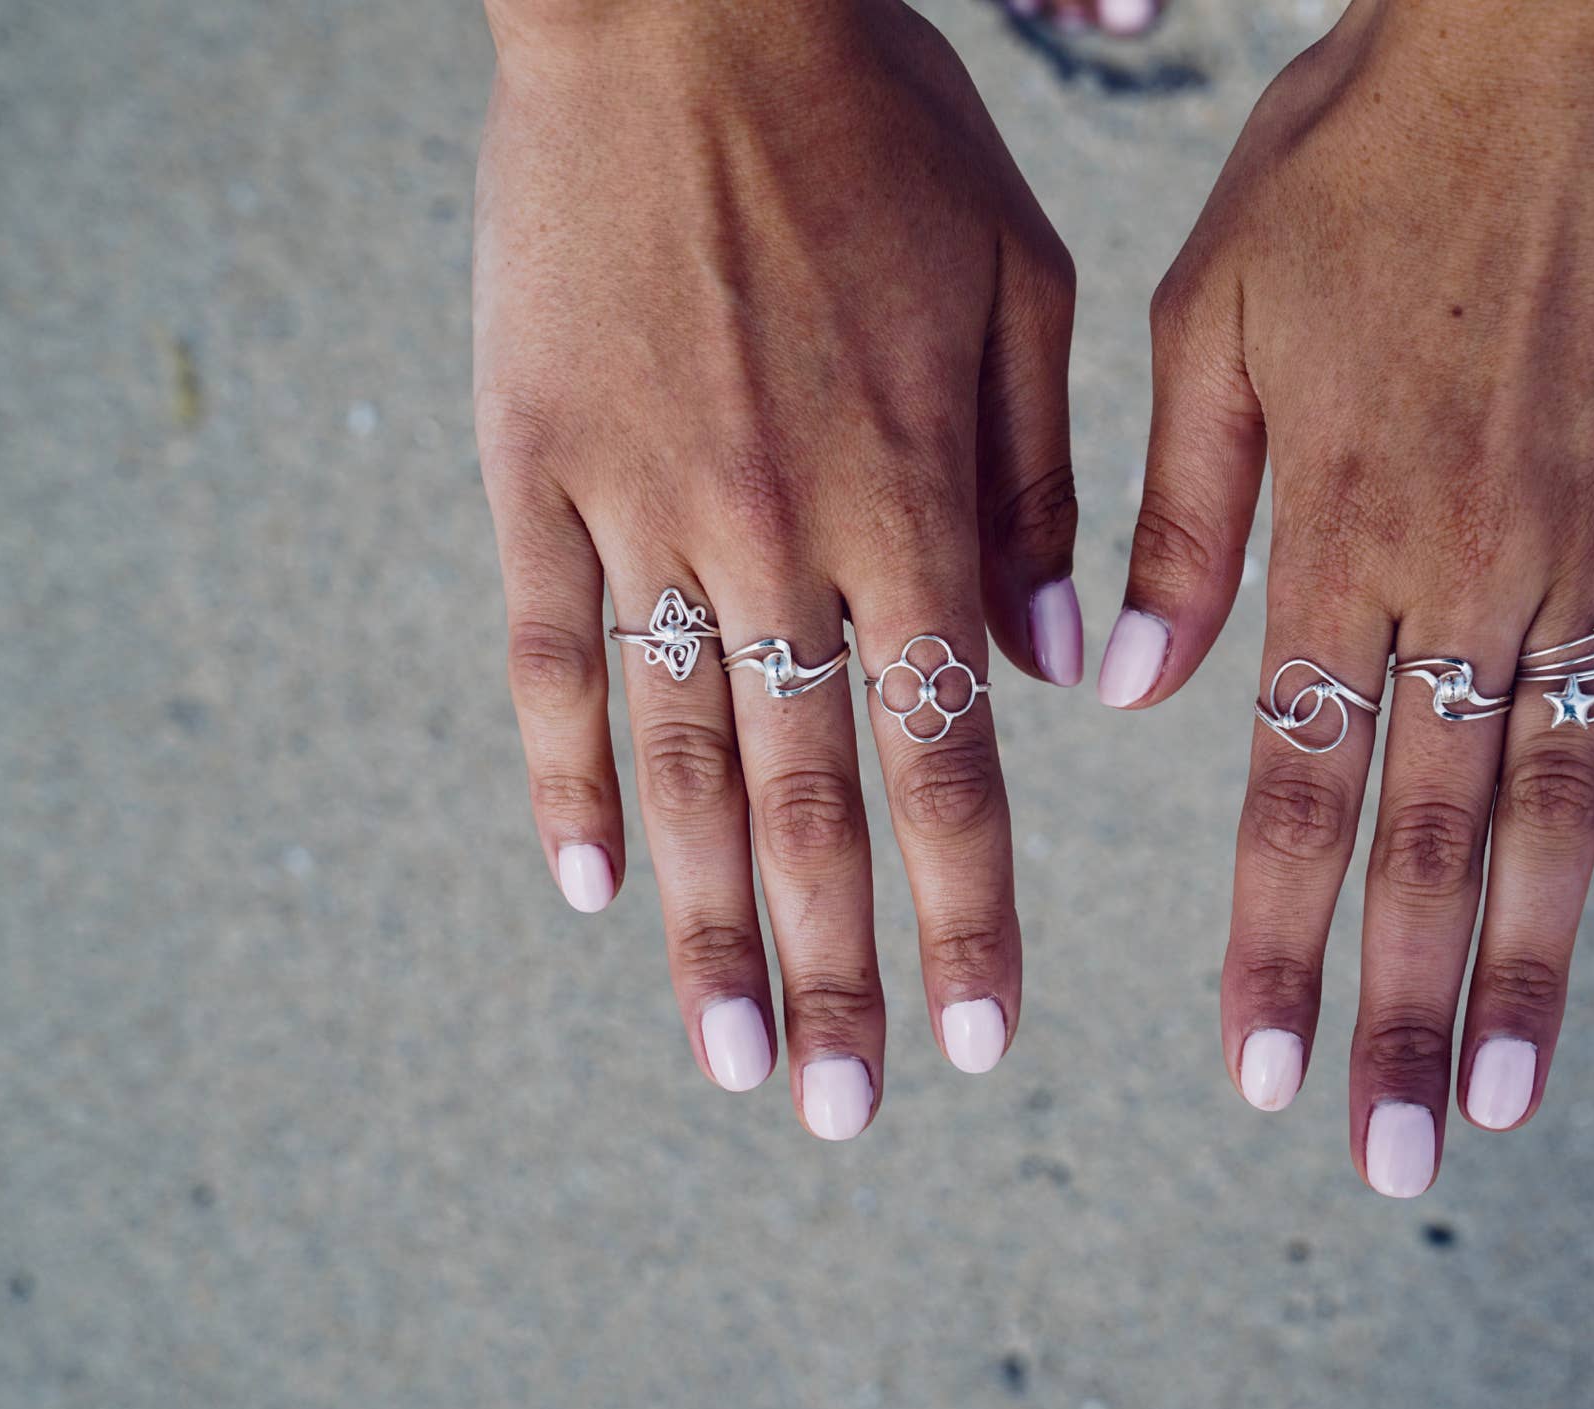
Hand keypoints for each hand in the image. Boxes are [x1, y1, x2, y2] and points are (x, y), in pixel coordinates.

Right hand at [475, 0, 1080, 1135]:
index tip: (977, 1041)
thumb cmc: (884, 132)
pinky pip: (544, 650)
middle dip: (838, 967)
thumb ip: (1041, 495)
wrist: (686, 1)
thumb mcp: (1022, 289)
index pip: (946, 757)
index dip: (963, 912)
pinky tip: (581, 887)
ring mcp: (641, 505)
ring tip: (729, 1058)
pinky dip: (562, 776)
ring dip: (703, 923)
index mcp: (909, 498)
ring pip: (672, 758)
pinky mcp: (535, 463)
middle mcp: (776, 532)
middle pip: (805, 798)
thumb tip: (1059, 678)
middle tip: (844, 1111)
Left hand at [1100, 1, 1593, 1193]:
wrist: (1545, 42)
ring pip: (1562, 793)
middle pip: (1426, 835)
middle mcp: (1466, 573)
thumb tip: (1123, 691)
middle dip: (1398, 1009)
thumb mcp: (1211, 322)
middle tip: (1390, 1157)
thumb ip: (1176, 523)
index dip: (1272, 942)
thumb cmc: (1356, 168)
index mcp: (1335, 540)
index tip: (1254, 1071)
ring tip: (1517, 1094)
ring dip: (1538, 957)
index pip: (1290, 791)